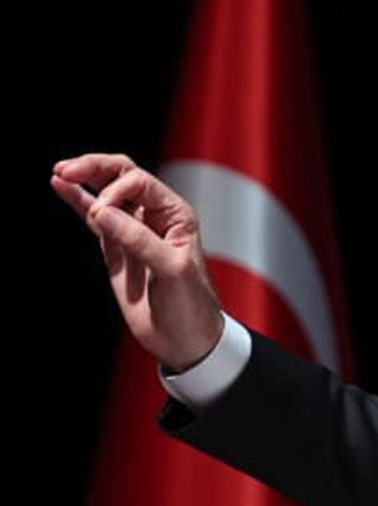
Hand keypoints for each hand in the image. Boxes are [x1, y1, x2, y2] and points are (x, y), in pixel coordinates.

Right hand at [51, 154, 223, 371]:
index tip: (101, 214)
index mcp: (176, 214)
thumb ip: (139, 240)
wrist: (185, 338)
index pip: (140, 183)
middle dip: (95, 168)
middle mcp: (155, 216)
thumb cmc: (190, 304)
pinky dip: (77, 201)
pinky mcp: (116, 248)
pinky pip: (94, 217)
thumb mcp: (171, 271)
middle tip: (66, 169)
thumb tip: (103, 212)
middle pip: (122, 177)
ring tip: (59, 172)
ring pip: (106, 193)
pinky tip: (60, 186)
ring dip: (84, 179)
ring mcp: (133, 230)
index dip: (116, 189)